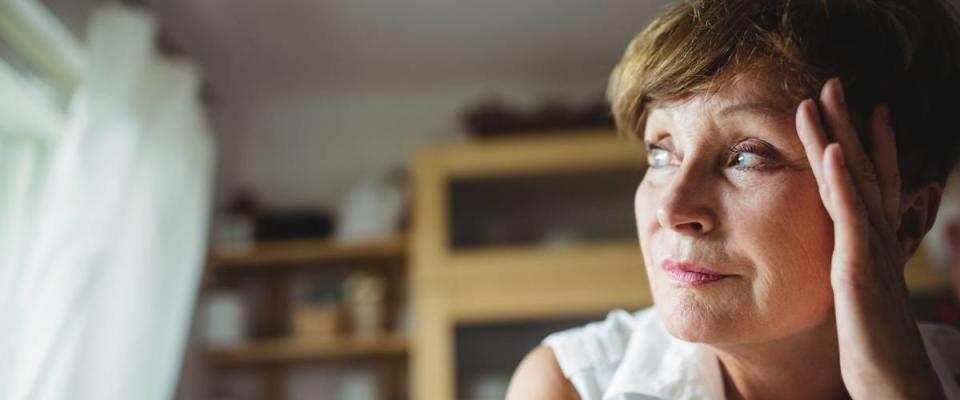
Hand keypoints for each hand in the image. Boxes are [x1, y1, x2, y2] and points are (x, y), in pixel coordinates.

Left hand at [795, 78, 944, 398]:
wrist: (894, 386)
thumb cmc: (875, 350)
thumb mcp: (861, 301)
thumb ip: (859, 272)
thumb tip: (856, 260)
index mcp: (872, 247)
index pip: (867, 185)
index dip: (863, 146)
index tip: (854, 112)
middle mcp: (876, 241)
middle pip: (863, 171)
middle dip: (848, 126)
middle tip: (831, 84)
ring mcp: (870, 253)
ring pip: (853, 183)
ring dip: (839, 137)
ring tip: (822, 97)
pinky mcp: (860, 270)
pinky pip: (851, 218)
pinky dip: (843, 181)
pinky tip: (833, 151)